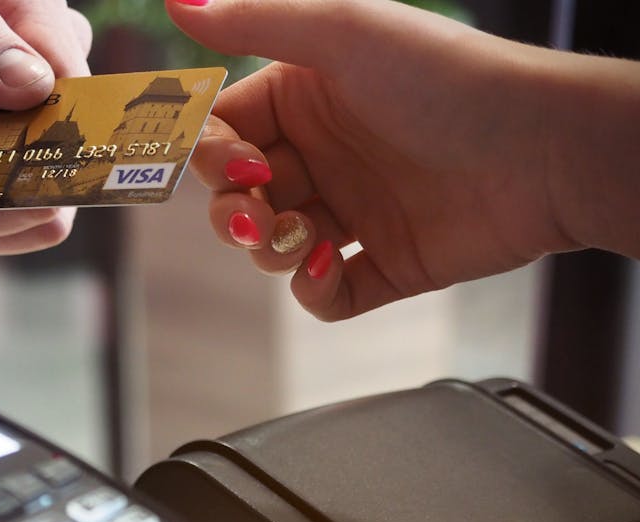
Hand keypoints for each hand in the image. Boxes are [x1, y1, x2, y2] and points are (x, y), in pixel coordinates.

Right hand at [167, 0, 639, 319]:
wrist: (545, 150)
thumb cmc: (450, 79)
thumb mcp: (344, 32)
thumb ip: (253, 21)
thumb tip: (177, 1)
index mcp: (306, 97)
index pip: (224, 131)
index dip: (210, 154)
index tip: (231, 163)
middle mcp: (324, 154)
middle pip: (237, 196)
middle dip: (231, 211)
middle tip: (254, 213)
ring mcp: (354, 212)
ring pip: (270, 246)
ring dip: (267, 248)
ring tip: (301, 235)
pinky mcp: (385, 264)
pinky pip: (323, 293)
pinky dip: (311, 287)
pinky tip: (327, 263)